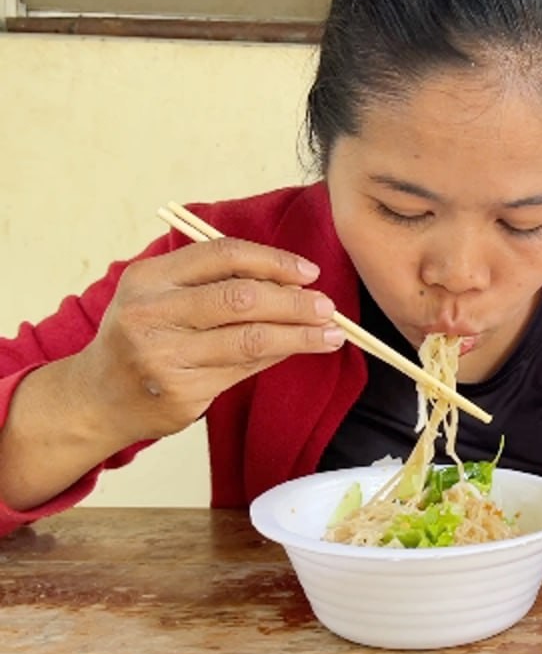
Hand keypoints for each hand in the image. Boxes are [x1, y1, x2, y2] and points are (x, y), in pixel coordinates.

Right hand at [72, 238, 345, 441]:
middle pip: (242, 299)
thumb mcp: (163, 297)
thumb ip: (217, 285)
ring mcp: (164, 357)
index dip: (273, 261)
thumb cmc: (145, 337)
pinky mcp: (181, 393)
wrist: (97, 398)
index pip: (222, 255)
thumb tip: (295, 285)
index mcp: (149, 278)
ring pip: (251, 340)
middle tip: (328, 307)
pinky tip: (298, 350)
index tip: (309, 272)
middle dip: (295, 302)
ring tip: (332, 334)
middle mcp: (151, 314)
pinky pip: (244, 369)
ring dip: (300, 336)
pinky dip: (278, 356)